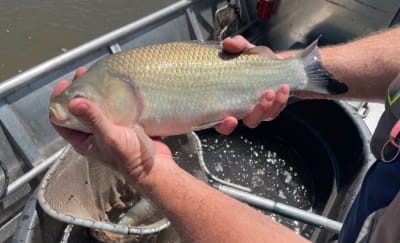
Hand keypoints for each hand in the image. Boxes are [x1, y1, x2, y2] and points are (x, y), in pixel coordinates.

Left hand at [50, 67, 172, 181]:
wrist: (154, 166)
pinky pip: (114, 108)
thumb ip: (93, 119)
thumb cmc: (129, 157)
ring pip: (97, 107)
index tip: (65, 84)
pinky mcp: (123, 125)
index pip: (61, 120)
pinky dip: (113, 97)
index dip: (59, 101)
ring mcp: (109, 129)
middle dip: (79, 92)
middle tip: (84, 74)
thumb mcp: (109, 137)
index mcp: (83, 140)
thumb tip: (73, 102)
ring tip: (99, 76)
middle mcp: (93, 134)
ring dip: (96, 92)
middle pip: (79, 110)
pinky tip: (117, 86)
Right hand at [215, 36, 289, 134]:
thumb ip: (236, 45)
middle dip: (251, 115)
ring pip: (259, 119)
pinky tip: (283, 89)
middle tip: (257, 102)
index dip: (223, 125)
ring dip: (266, 107)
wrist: (276, 62)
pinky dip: (280, 101)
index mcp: (225, 99)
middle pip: (241, 123)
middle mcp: (239, 109)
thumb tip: (228, 44)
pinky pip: (274, 112)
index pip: (218, 120)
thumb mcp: (245, 49)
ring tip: (271, 92)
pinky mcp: (271, 109)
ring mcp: (256, 111)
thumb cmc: (255, 60)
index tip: (230, 118)